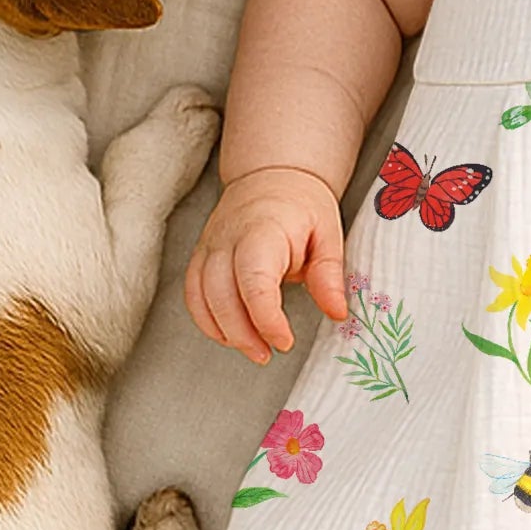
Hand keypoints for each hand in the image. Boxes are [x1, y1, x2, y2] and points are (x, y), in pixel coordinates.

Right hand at [184, 165, 349, 365]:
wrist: (271, 176)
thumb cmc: (302, 206)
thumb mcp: (328, 234)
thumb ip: (329, 274)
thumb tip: (337, 313)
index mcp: (263, 230)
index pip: (254, 281)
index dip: (265, 318)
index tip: (285, 341)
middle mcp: (228, 239)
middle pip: (221, 296)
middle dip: (243, 334)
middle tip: (269, 353)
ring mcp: (209, 247)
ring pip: (201, 298)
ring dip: (225, 332)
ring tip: (255, 350)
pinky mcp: (200, 257)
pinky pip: (192, 295)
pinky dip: (207, 321)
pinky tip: (230, 336)